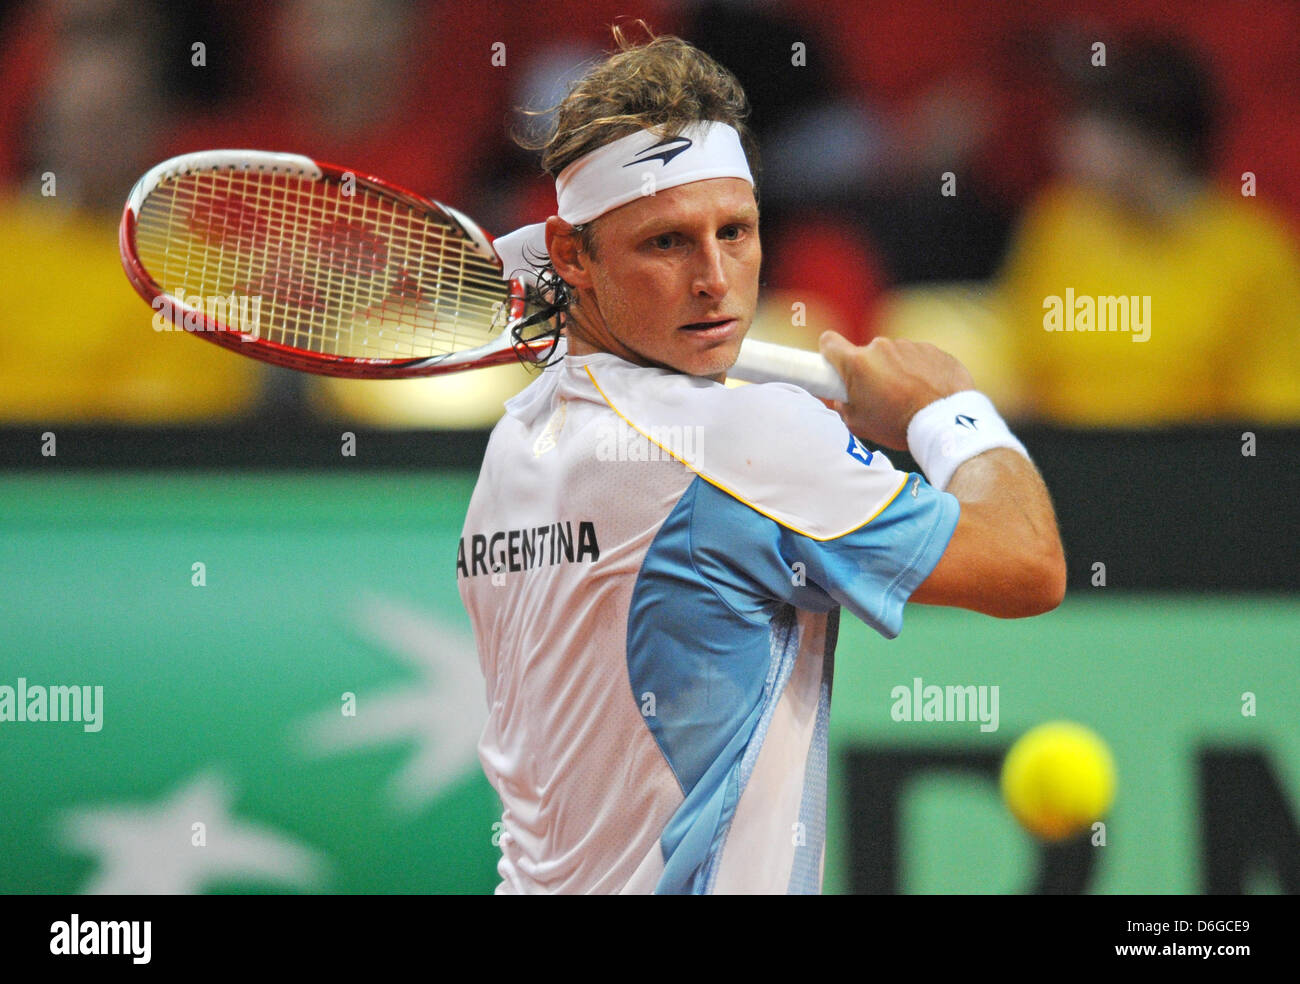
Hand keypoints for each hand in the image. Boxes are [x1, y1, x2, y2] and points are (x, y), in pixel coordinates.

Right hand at [818, 331, 975, 449]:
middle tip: (880, 397)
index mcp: (858, 363)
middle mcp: (882, 348)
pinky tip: (927, 393)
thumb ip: (843, 405)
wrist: (946, 423)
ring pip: (895, 356)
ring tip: (908, 398)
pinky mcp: (933, 350)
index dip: (830, 353)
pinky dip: (920, 372)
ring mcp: (910, 346)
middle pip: (867, 354)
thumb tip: (843, 398)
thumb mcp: (858, 424)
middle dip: (871, 371)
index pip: (829, 342)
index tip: (836, 365)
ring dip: (897, 371)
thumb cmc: (899, 424)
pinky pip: (919, 358)